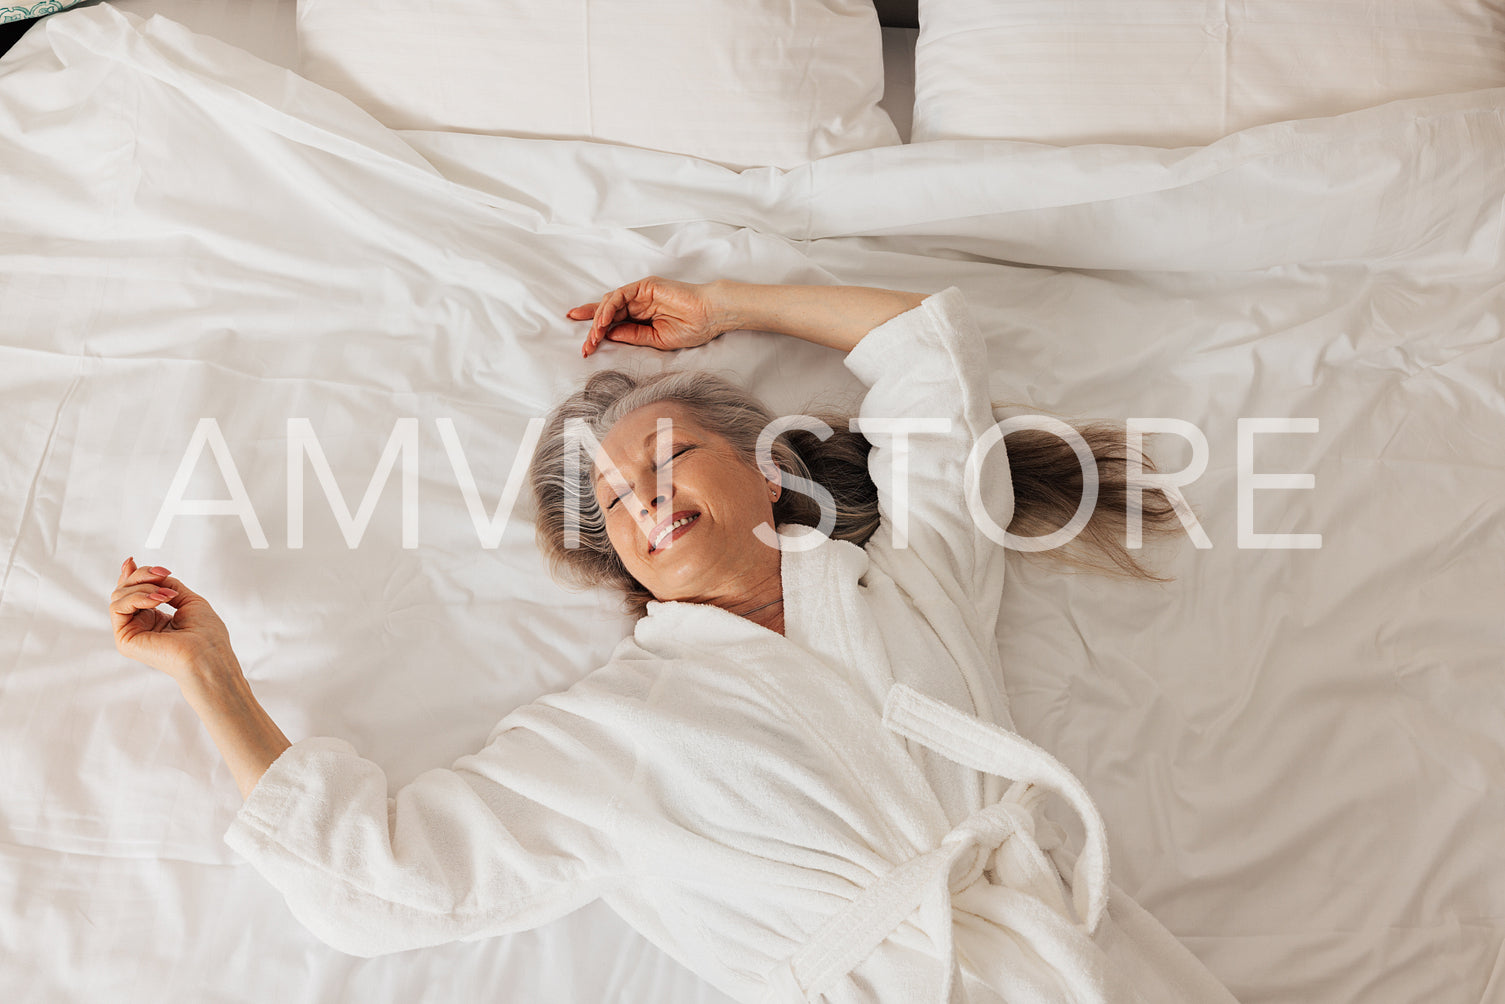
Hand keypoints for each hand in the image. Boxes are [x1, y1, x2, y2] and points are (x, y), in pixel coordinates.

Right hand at [109, 557, 236, 683]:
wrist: (208, 656)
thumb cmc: (207, 635)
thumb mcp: (188, 600)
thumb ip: (167, 585)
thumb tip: (153, 574)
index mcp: (155, 619)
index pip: (134, 593)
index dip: (132, 575)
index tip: (132, 560)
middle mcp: (141, 625)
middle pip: (125, 590)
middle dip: (143, 575)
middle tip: (163, 573)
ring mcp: (131, 633)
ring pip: (119, 596)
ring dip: (144, 587)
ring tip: (166, 594)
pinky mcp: (125, 639)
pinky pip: (118, 607)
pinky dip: (138, 596)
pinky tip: (159, 599)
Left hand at [569, 276, 725, 356]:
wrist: (710, 317)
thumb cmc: (691, 328)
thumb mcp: (656, 339)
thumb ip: (633, 336)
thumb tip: (610, 335)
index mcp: (640, 316)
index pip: (613, 322)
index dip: (596, 331)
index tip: (585, 346)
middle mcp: (638, 302)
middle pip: (607, 312)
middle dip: (593, 330)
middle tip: (586, 348)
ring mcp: (641, 293)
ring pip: (610, 302)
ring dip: (599, 321)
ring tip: (594, 338)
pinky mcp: (645, 285)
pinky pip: (621, 295)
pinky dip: (610, 307)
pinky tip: (604, 322)